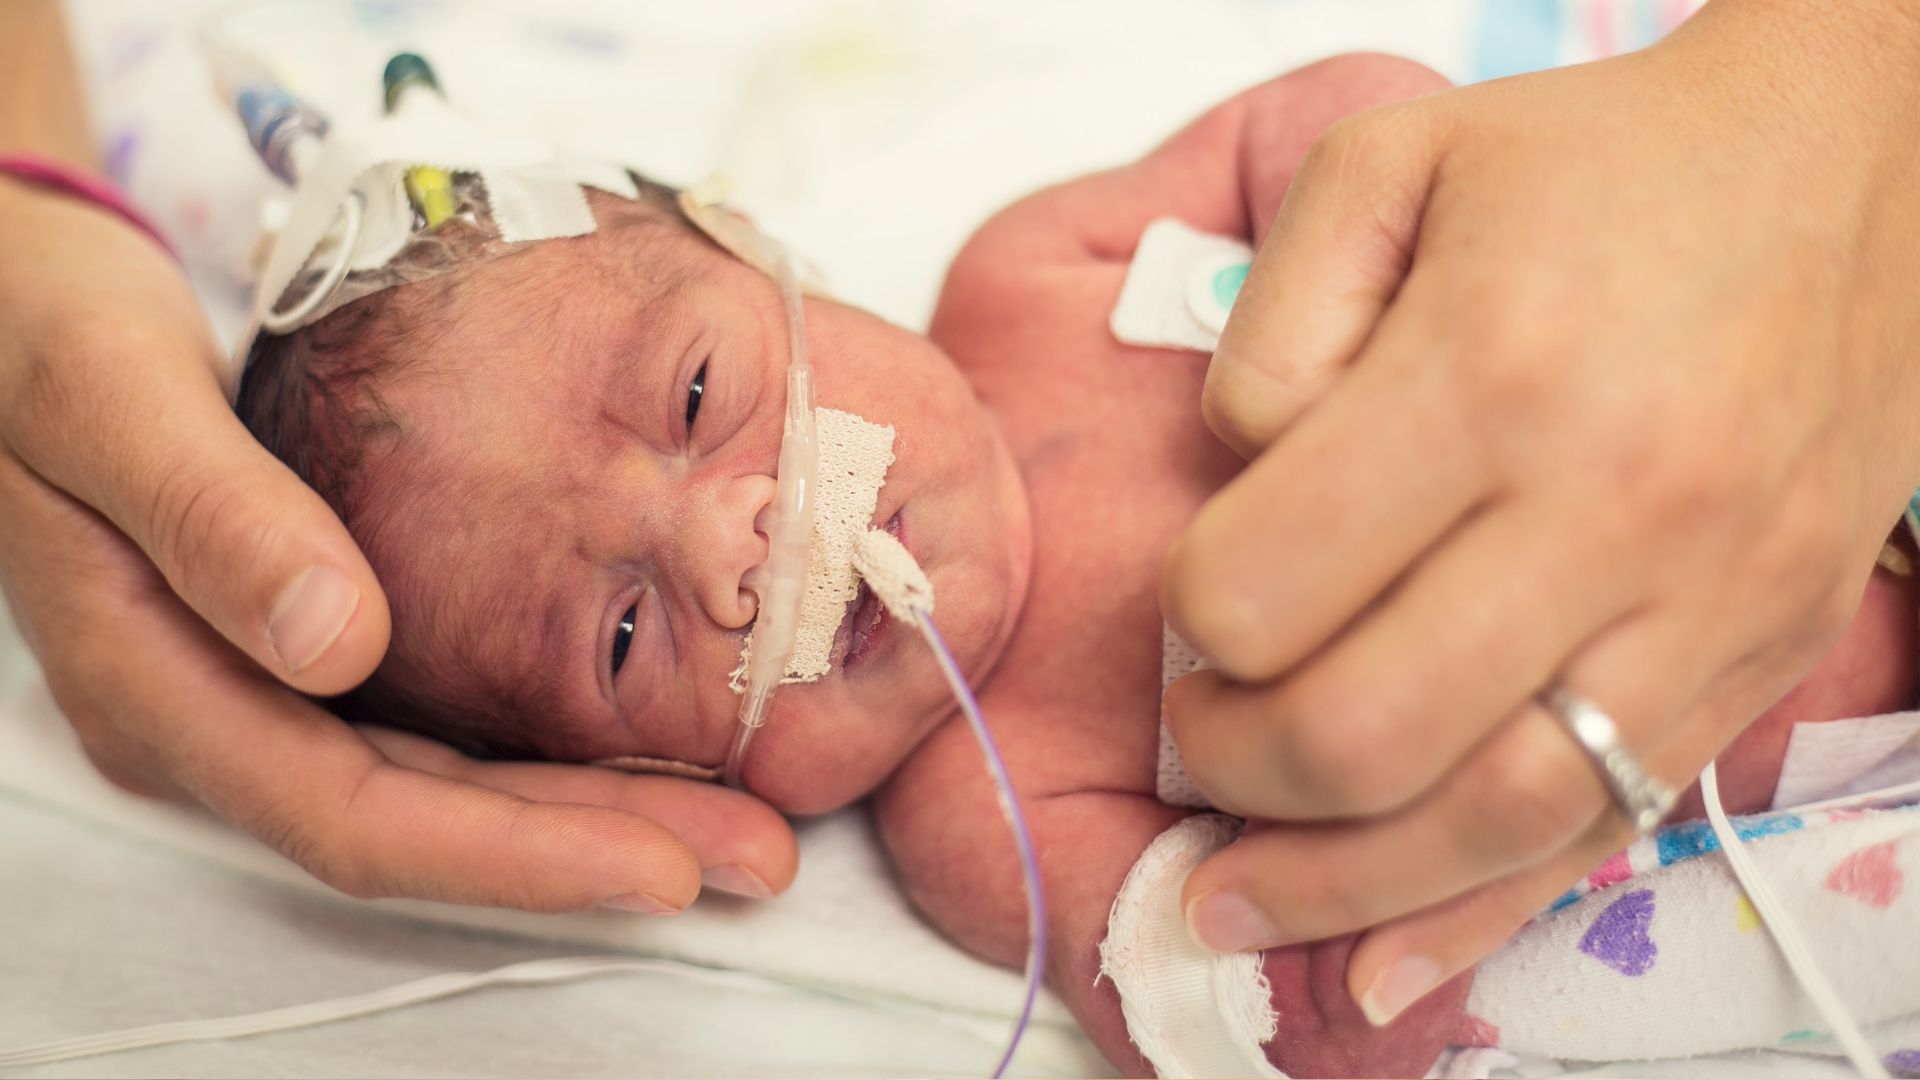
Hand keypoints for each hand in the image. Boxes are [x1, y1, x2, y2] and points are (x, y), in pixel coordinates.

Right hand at [0, 180, 795, 911]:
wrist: (14, 307)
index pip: (354, 817)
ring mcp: (268, 693)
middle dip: (595, 851)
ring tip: (739, 822)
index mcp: (159, 687)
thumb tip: (335, 642)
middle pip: (428, 828)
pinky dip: (550, 746)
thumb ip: (209, 514)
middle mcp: (222, 719)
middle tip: (756, 855)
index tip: (663, 864)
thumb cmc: (41, 331)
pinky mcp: (312, 654)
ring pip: (448, 791)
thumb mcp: (103, 395)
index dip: (515, 856)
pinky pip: (445, 729)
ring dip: (593, 814)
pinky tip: (651, 739)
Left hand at [1160, 0, 1919, 1022]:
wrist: (1847, 175)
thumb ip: (1270, 329)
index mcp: (1491, 371)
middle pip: (1364, 730)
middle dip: (1239, 764)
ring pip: (1492, 817)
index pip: (1264, 586)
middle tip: (1201, 734)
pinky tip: (1385, 969)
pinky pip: (1611, 829)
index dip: (1190, 620)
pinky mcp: (1759, 657)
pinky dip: (1484, 915)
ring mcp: (1703, 602)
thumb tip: (1237, 488)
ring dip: (1336, 888)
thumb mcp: (1386, 167)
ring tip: (1230, 905)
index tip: (1197, 601)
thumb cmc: (1595, 169)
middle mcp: (1609, 507)